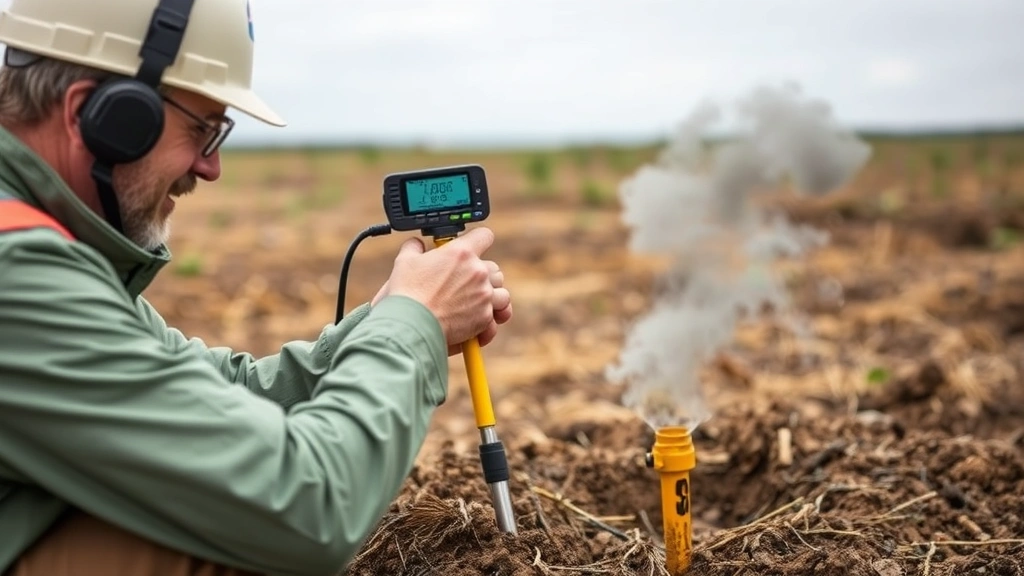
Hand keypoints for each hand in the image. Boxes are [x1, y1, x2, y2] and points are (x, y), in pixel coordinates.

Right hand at [377, 227, 510, 352]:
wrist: (411, 324)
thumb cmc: (407, 293)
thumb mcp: (405, 261)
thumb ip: (415, 248)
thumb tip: (416, 244)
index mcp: (462, 253)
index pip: (484, 236)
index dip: (479, 241)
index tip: (473, 248)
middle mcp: (478, 272)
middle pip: (494, 268)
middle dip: (482, 275)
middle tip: (465, 283)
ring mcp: (484, 295)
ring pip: (502, 293)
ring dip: (491, 298)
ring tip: (475, 304)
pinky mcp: (484, 317)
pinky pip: (496, 317)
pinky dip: (488, 321)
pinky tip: (477, 323)